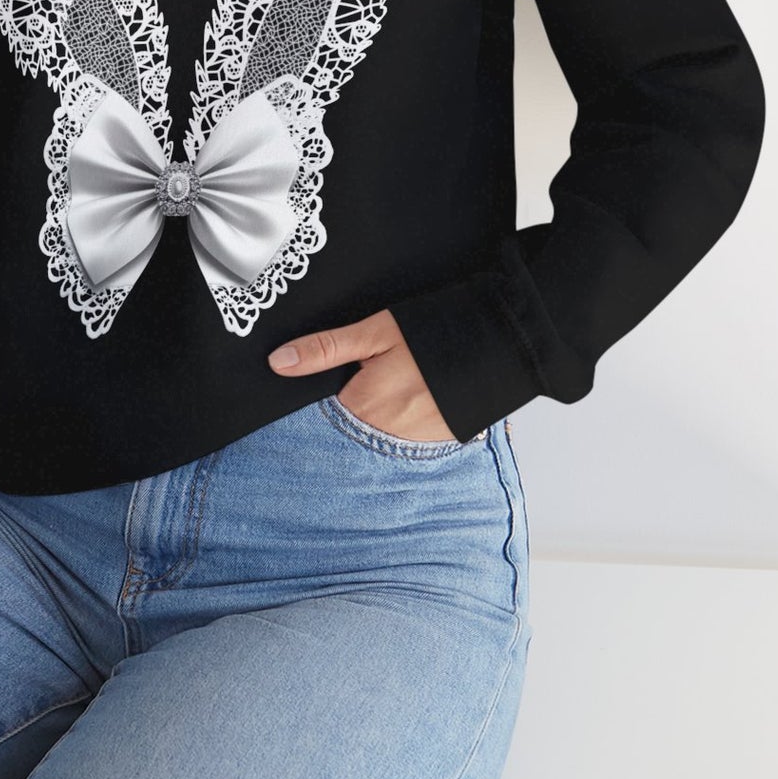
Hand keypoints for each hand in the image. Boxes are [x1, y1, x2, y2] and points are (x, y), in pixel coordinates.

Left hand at [268, 307, 457, 441]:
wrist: (498, 344)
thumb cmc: (433, 333)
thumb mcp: (375, 333)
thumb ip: (326, 349)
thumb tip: (278, 362)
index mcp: (364, 406)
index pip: (318, 420)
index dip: (313, 406)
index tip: (310, 399)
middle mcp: (385, 435)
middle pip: (345, 432)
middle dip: (341, 416)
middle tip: (362, 385)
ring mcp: (412, 445)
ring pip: (372, 439)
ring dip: (369, 423)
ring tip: (387, 391)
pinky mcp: (435, 446)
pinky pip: (400, 444)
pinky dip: (395, 428)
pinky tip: (406, 403)